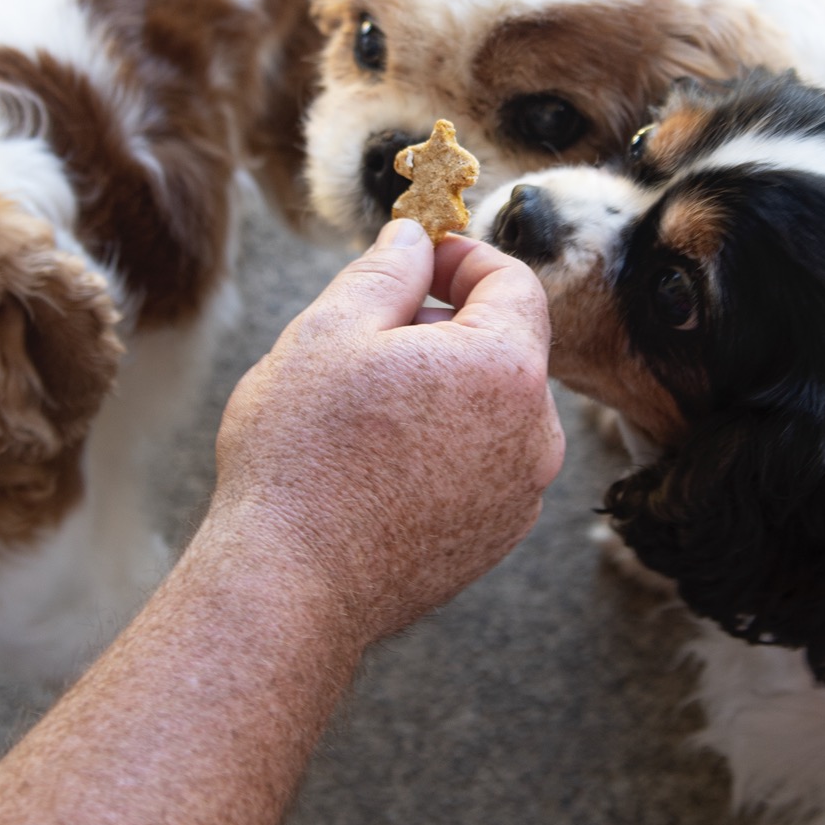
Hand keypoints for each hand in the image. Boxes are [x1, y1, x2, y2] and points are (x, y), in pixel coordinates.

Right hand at [210, 220, 561, 647]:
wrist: (289, 586)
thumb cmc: (304, 454)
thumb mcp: (331, 329)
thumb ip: (387, 268)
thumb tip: (415, 237)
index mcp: (507, 367)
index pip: (512, 281)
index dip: (461, 258)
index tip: (413, 262)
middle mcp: (536, 434)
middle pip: (504, 345)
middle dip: (443, 325)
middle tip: (365, 338)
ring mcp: (519, 495)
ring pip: (490, 407)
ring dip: (440, 388)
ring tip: (361, 409)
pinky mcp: (494, 539)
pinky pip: (479, 464)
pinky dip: (440, 446)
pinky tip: (373, 463)